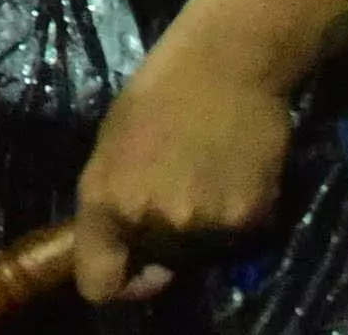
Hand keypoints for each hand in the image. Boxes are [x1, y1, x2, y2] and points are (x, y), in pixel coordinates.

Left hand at [70, 21, 296, 302]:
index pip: (99, 286)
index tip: (134, 266)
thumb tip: (129, 253)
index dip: (117, 282)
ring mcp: (201, 224)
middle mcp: (150, 221)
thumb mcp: (111, 147)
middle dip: (165, 244)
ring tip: (208, 175)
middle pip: (158, 267)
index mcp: (105, 200)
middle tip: (179, 191)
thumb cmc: (158, 93)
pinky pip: (237, 238)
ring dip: (204, 230)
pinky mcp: (248, 219)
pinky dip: (238, 215)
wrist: (226, 61)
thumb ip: (113, 204)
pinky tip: (235, 172)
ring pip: (201, 255)